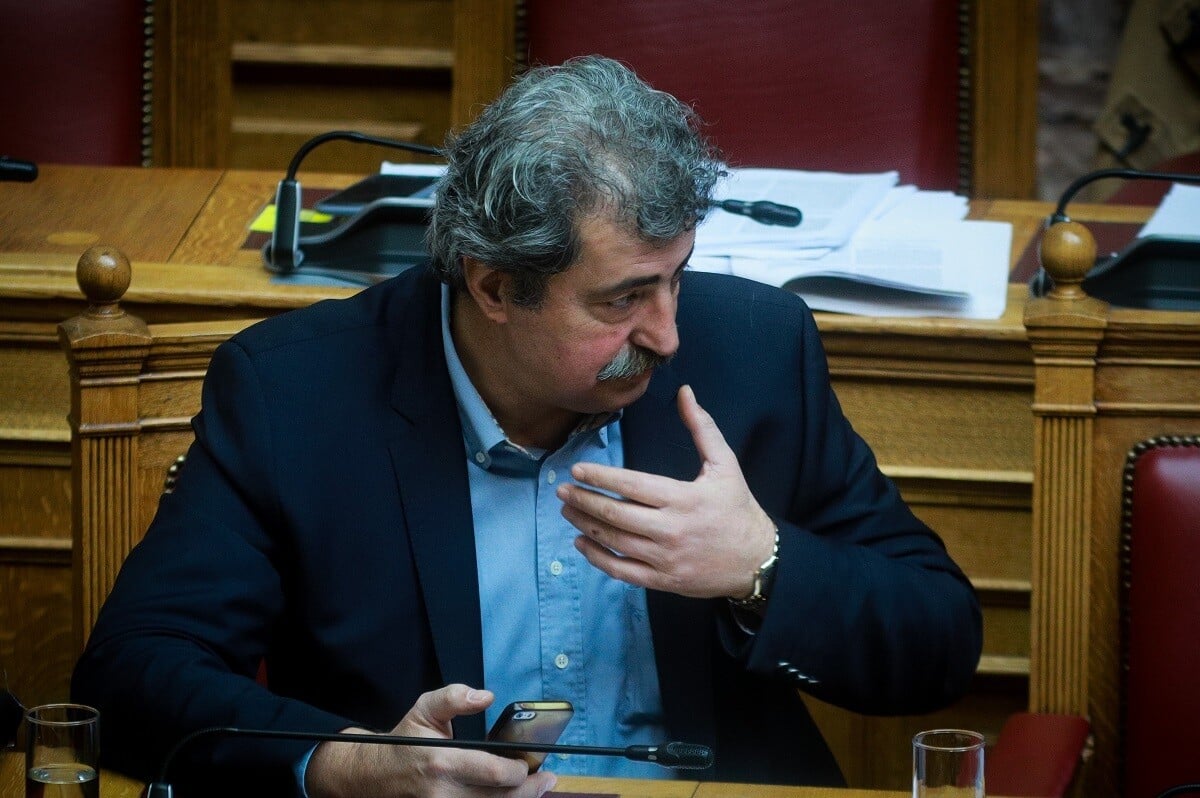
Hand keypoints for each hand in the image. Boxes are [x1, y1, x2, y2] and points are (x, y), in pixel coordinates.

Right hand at [305, 684, 556, 797]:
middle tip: (547, 779)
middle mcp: (443, 792)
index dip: (519, 772)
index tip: (532, 763)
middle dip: (529, 791)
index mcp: (442, 762)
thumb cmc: (402, 743)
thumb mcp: (424, 710)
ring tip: (538, 790)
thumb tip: (487, 696)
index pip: (493, 774)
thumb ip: (454, 697)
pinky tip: (510, 797)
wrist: (370, 776)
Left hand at [557, 384, 776, 598]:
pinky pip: (622, 571)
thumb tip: (684, 392)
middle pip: (616, 515)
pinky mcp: (663, 580)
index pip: (632, 486)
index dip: (601, 477)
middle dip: (584, 500)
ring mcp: (665, 558)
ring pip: (614, 542)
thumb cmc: (738, 507)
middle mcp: (670, 529)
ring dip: (585, 526)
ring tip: (567, 509)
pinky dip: (597, 558)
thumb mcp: (725, 463)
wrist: (756, 559)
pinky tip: (581, 544)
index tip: (577, 470)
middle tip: (562, 489)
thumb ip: (702, 427)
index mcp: (683, 498)